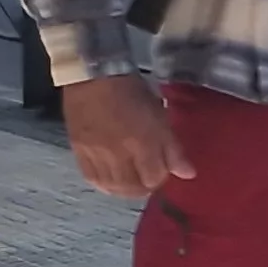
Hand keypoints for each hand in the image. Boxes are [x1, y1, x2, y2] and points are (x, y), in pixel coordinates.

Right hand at [62, 75, 193, 198]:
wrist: (94, 76)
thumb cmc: (132, 92)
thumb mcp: (159, 116)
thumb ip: (173, 149)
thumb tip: (188, 174)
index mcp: (142, 142)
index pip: (154, 178)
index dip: (161, 178)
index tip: (162, 169)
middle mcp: (118, 153)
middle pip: (132, 187)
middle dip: (143, 188)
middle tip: (146, 180)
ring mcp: (96, 153)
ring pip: (111, 186)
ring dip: (123, 190)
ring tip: (129, 183)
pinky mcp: (79, 150)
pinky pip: (90, 177)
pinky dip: (102, 184)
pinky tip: (109, 180)